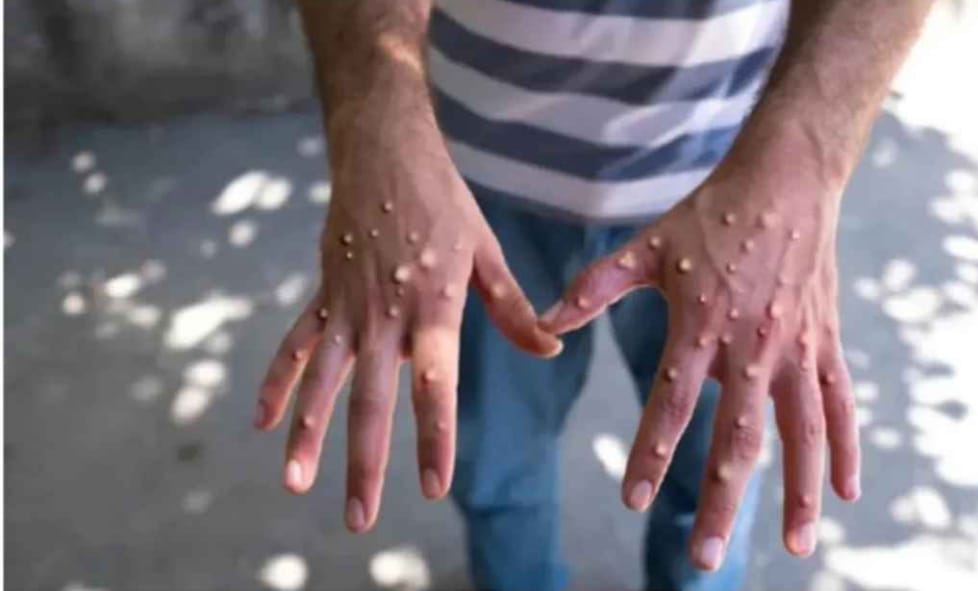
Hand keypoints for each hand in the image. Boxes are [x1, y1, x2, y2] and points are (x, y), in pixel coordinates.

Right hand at [254, 109, 561, 531]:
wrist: (384, 151)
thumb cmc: (444, 202)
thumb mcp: (486, 252)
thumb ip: (513, 308)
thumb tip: (551, 349)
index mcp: (433, 308)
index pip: (434, 386)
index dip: (432, 438)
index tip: (432, 487)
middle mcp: (385, 316)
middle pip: (370, 400)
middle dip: (365, 464)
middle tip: (361, 520)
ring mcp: (347, 307)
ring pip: (322, 381)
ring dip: (308, 435)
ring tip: (296, 484)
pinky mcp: (323, 294)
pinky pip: (296, 345)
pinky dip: (278, 383)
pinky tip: (265, 423)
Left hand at [539, 158, 859, 568]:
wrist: (784, 181)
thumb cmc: (710, 215)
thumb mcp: (646, 246)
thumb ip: (596, 287)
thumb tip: (546, 322)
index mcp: (701, 326)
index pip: (671, 403)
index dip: (650, 452)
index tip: (632, 497)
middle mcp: (752, 346)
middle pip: (737, 438)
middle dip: (719, 501)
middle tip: (702, 557)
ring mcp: (796, 348)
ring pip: (802, 434)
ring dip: (798, 493)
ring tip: (795, 548)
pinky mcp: (826, 343)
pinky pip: (841, 406)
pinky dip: (846, 449)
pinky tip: (847, 493)